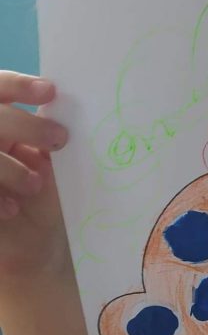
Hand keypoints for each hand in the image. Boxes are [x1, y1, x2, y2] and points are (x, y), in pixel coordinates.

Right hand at [0, 72, 69, 280]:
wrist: (36, 248)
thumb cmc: (48, 198)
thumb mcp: (55, 163)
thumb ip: (52, 135)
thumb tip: (73, 105)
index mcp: (0, 120)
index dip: (17, 86)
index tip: (49, 91)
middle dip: (22, 124)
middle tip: (59, 139)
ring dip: (6, 167)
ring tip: (34, 185)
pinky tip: (11, 210)